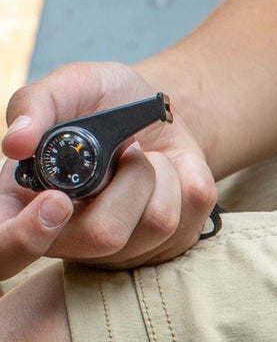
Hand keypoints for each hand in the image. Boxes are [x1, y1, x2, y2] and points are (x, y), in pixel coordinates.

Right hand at [1, 62, 218, 281]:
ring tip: (141, 156)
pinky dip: (186, 172)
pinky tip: (168, 169)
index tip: (58, 201)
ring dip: (157, 171)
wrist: (155, 112)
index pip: (7, 254)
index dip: (25, 239)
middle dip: (129, 178)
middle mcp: (72, 238)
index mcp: (26, 206)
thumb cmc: (98, 103)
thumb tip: (16, 142)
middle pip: (104, 237)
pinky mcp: (173, 242)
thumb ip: (34, 105)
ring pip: (159, 222)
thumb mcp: (65, 88)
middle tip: (126, 148)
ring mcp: (126, 249)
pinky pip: (192, 210)